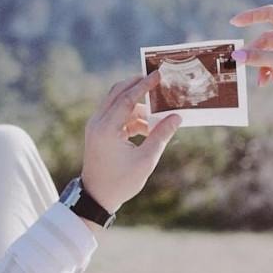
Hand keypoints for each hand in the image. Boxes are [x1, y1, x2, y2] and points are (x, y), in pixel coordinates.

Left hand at [81, 70, 181, 213]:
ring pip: (117, 103)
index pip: (127, 98)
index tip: (159, 74)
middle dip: (138, 85)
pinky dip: (132, 117)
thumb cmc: (121, 181)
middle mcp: (97, 123)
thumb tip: (176, 116)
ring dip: (137, 105)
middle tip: (157, 80)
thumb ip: (161, 135)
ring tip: (157, 116)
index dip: (145, 85)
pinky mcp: (98, 131)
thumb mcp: (146, 160)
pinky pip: (116, 115)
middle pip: (117, 92)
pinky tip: (147, 129)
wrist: (96, 197)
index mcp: (107, 128)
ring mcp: (95, 126)